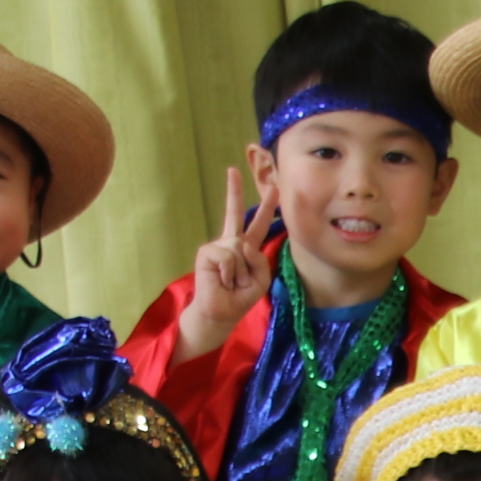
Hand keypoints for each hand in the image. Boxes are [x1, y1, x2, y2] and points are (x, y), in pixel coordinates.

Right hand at [175, 158, 279, 359]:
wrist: (220, 312)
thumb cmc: (240, 297)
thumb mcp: (261, 279)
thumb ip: (259, 259)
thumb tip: (241, 244)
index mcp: (248, 248)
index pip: (258, 224)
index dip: (265, 207)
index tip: (273, 187)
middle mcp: (232, 243)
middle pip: (236, 214)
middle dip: (234, 191)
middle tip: (233, 168)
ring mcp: (218, 246)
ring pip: (240, 248)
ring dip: (241, 271)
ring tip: (231, 282)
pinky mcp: (207, 252)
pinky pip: (228, 257)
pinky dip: (229, 272)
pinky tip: (222, 279)